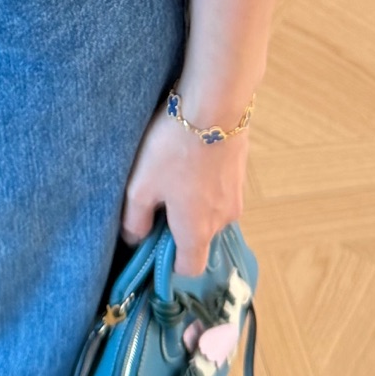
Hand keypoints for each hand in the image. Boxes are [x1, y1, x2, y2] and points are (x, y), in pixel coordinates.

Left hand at [119, 98, 248, 276]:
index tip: (152, 240)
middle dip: (177, 225)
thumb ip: (135, 219)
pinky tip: (190, 157)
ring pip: (210, 212)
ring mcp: (236, 196)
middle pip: (199, 238)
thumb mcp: (141, 185)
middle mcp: (223, 221)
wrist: (215, 106)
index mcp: (197, 231)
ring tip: (173, 170)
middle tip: (157, 196)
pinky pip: (219, 190)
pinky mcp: (240, 173)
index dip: (170, 263)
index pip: (190, 269)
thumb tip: (134, 240)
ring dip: (192, 201)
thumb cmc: (173, 149)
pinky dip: (205, 183)